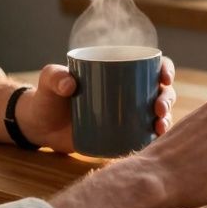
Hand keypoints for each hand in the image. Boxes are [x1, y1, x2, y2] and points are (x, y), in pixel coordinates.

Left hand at [16, 56, 177, 152]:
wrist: (39, 126)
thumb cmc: (47, 97)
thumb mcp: (48, 81)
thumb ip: (55, 77)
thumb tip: (69, 83)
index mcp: (116, 72)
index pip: (149, 66)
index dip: (165, 69)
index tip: (164, 78)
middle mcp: (127, 93)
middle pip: (159, 92)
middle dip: (167, 98)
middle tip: (158, 108)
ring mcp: (125, 116)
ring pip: (156, 115)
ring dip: (165, 119)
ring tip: (159, 127)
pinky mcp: (120, 136)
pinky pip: (143, 136)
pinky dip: (154, 139)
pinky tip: (156, 141)